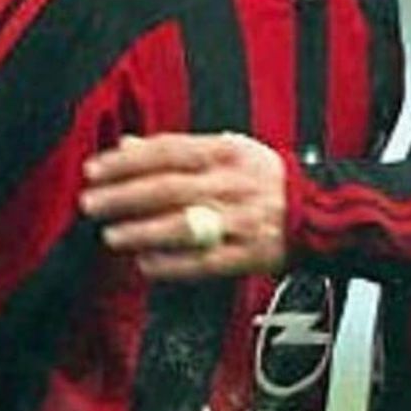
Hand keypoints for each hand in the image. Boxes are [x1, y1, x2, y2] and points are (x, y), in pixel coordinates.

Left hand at [78, 132, 287, 279]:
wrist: (319, 212)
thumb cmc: (265, 179)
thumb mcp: (229, 150)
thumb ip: (178, 149)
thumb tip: (127, 146)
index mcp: (227, 153)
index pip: (168, 151)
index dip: (127, 161)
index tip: (95, 170)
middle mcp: (232, 184)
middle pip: (169, 188)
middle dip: (124, 196)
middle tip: (91, 203)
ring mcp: (241, 220)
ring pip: (183, 225)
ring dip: (142, 232)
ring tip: (112, 236)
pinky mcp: (248, 254)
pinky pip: (204, 262)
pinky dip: (172, 265)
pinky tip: (146, 265)